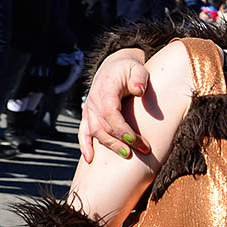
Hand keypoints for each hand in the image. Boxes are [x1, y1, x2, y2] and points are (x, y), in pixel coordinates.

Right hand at [79, 48, 150, 162]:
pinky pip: (83, 132)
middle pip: (104, 126)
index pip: (110, 113)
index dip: (122, 129)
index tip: (136, 140)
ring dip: (110, 146)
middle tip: (142, 151)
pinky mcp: (88, 116)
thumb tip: (139, 90)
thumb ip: (139, 77)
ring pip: (95, 132)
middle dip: (122, 141)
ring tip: (127, 155)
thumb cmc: (129, 69)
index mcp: (105, 90)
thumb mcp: (137, 68)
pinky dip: (85, 145)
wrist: (114, 67)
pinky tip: (89, 159)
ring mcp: (89, 109)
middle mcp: (94, 101)